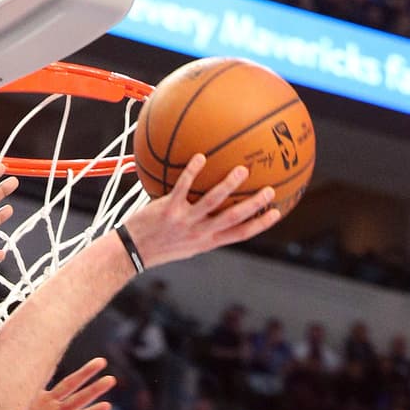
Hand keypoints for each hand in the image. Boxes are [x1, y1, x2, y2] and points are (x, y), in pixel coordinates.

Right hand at [16, 358, 115, 409]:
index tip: (107, 406)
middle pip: (78, 400)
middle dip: (94, 390)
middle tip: (112, 380)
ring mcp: (46, 403)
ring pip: (69, 386)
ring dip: (85, 375)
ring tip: (102, 362)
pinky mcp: (36, 394)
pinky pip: (49, 377)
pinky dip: (57, 366)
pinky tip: (68, 353)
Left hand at [123, 154, 280, 269]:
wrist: (131, 252)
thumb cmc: (160, 245)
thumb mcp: (185, 244)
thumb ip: (203, 229)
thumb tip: (217, 210)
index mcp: (206, 242)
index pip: (239, 234)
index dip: (260, 224)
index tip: (278, 211)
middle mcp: (198, 233)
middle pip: (232, 218)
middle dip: (253, 205)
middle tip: (270, 189)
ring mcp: (184, 221)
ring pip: (211, 202)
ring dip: (228, 185)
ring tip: (241, 170)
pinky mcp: (167, 210)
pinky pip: (182, 187)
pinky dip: (191, 172)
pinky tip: (201, 157)